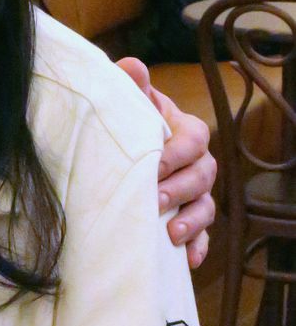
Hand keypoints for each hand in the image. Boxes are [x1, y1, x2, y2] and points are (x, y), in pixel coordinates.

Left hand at [115, 57, 216, 267]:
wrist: (121, 148)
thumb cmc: (129, 124)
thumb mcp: (131, 104)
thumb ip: (133, 87)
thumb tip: (131, 65)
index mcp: (185, 131)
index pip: (193, 140)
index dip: (176, 153)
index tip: (155, 165)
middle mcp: (198, 163)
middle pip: (203, 176)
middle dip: (181, 189)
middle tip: (156, 200)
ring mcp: (197, 193)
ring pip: (206, 207)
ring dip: (191, 221)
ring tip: (170, 233)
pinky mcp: (190, 219)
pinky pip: (203, 236)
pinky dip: (197, 247)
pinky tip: (187, 260)